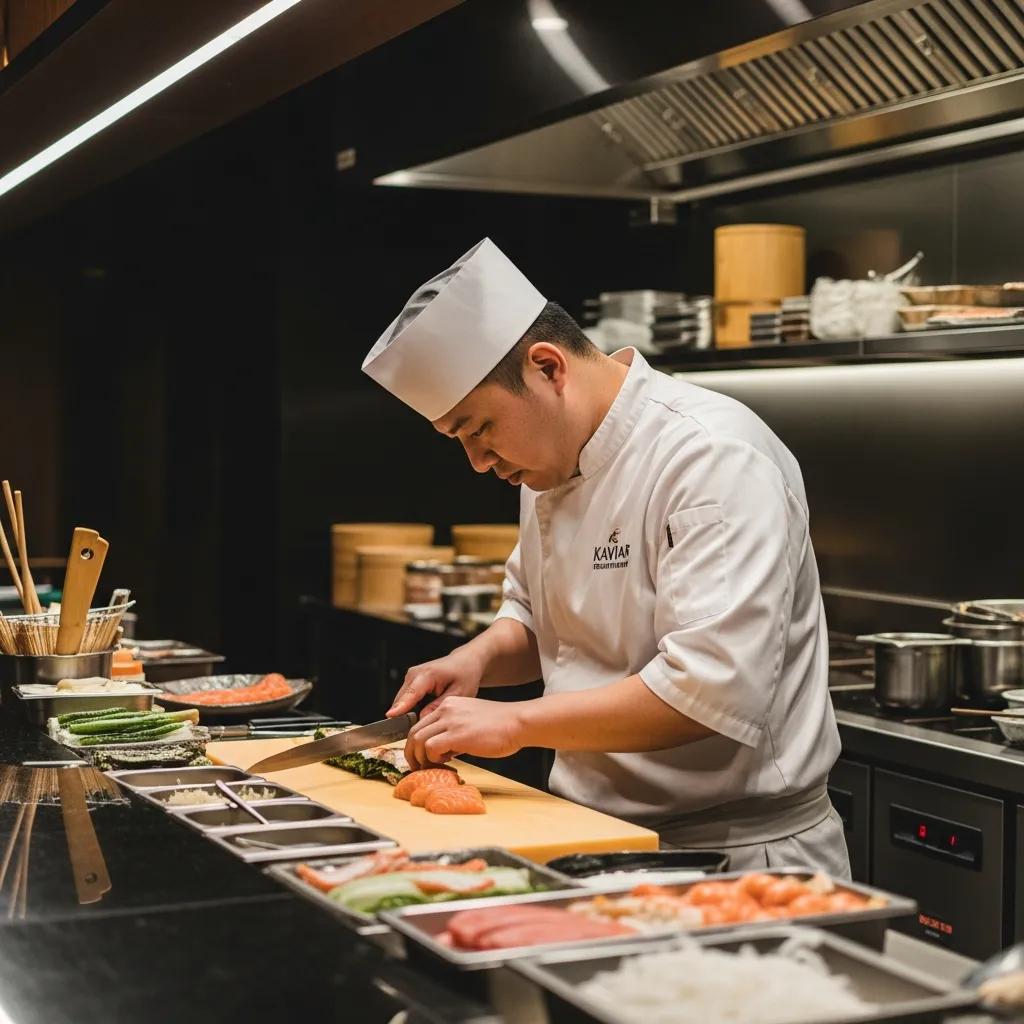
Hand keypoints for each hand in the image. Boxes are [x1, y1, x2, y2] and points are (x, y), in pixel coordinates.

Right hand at [387, 648, 483, 717]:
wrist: (465, 661)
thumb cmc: (465, 676)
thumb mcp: (458, 693)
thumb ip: (439, 706)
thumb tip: (421, 719)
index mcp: (428, 675)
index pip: (411, 693)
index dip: (400, 706)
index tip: (390, 717)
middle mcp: (415, 673)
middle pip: (401, 700)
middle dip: (403, 717)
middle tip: (414, 734)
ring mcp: (410, 676)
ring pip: (401, 700)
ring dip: (405, 714)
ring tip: (419, 726)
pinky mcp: (410, 680)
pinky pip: (405, 698)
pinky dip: (408, 708)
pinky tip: (420, 716)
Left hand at [404, 697, 524, 769]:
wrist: (518, 722)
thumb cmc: (501, 726)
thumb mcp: (471, 723)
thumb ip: (454, 733)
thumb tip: (442, 751)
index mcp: (450, 705)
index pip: (421, 723)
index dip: (416, 743)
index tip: (420, 757)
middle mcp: (446, 709)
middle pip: (414, 732)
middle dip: (412, 753)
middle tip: (418, 767)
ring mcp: (450, 720)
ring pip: (418, 740)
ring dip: (420, 758)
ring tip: (432, 768)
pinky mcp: (457, 734)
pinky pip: (430, 747)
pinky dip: (432, 759)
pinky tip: (446, 763)